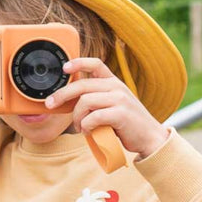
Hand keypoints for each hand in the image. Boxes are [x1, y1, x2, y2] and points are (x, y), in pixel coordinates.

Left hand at [45, 58, 169, 158]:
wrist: (151, 138)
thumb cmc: (126, 123)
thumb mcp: (113, 104)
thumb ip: (96, 98)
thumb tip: (68, 99)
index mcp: (114, 82)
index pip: (95, 64)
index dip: (78, 63)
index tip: (64, 68)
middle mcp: (117, 87)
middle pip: (82, 85)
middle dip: (62, 95)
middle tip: (50, 104)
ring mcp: (120, 99)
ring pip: (85, 102)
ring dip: (76, 117)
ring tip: (79, 127)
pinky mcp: (121, 114)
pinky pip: (93, 117)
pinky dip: (86, 126)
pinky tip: (88, 132)